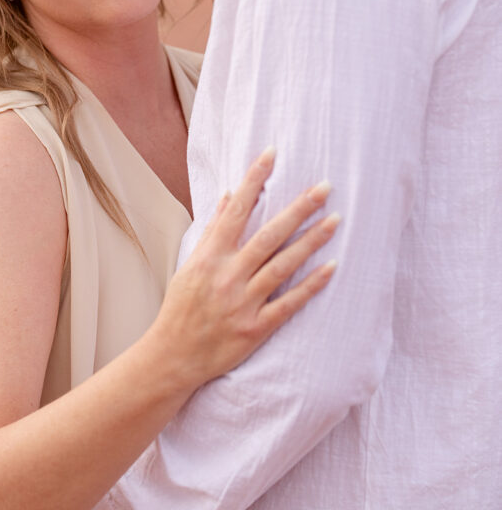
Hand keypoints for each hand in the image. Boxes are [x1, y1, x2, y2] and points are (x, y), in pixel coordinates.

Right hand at [152, 149, 337, 390]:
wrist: (173, 357)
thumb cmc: (181, 308)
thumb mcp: (190, 265)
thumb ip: (213, 231)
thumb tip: (230, 196)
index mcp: (210, 256)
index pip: (236, 209)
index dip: (254, 180)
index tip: (272, 153)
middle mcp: (227, 275)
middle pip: (269, 234)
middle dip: (298, 208)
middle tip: (325, 187)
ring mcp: (243, 302)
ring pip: (283, 265)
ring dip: (311, 241)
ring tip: (335, 220)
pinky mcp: (256, 328)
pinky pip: (289, 303)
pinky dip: (311, 285)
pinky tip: (331, 267)